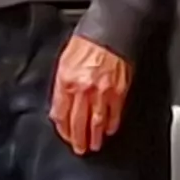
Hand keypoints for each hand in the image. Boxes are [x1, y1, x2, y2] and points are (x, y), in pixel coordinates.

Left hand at [49, 33, 132, 155]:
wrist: (110, 30)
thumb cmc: (87, 41)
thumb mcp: (64, 61)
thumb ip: (62, 85)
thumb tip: (60, 105)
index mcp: (66, 81)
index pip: (61, 113)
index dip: (63, 128)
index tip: (65, 135)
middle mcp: (83, 89)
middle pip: (78, 122)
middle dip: (78, 138)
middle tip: (80, 148)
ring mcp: (102, 92)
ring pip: (96, 122)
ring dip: (94, 136)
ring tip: (94, 145)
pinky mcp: (118, 91)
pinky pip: (114, 113)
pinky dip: (111, 124)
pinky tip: (109, 130)